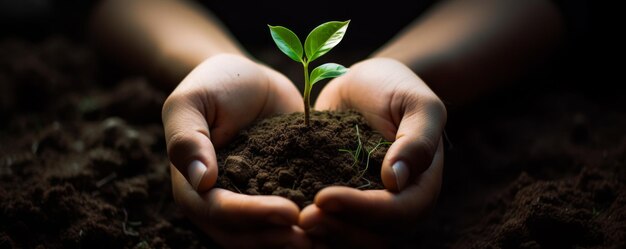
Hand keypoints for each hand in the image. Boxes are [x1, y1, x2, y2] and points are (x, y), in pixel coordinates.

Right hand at [162, 54, 309, 247]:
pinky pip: (288, 221)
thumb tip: (201, 181)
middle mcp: (220, 204)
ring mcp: (250, 204)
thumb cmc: (215, 85)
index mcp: (193, 188)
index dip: (253, 216)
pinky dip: (309, 226)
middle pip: (243, 236)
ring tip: (328, 237)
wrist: (250, 81)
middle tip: (314, 236)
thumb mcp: (191, 102)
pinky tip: (337, 224)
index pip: (219, 212)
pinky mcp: (278, 196)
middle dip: (277, 238)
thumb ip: (187, 139)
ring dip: (293, 241)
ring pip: (266, 236)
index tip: (289, 211)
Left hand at [300, 58, 446, 246]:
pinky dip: (308, 222)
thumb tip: (396, 181)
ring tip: (292, 219)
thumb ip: (417, 140)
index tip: (324, 197)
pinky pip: (328, 221)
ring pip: (349, 237)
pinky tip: (281, 212)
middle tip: (302, 217)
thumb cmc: (395, 89)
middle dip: (337, 230)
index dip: (363, 211)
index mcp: (420, 187)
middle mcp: (394, 205)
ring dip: (322, 233)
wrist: (364, 84)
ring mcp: (365, 206)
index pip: (398, 212)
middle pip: (372, 236)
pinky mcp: (339, 200)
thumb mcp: (417, 103)